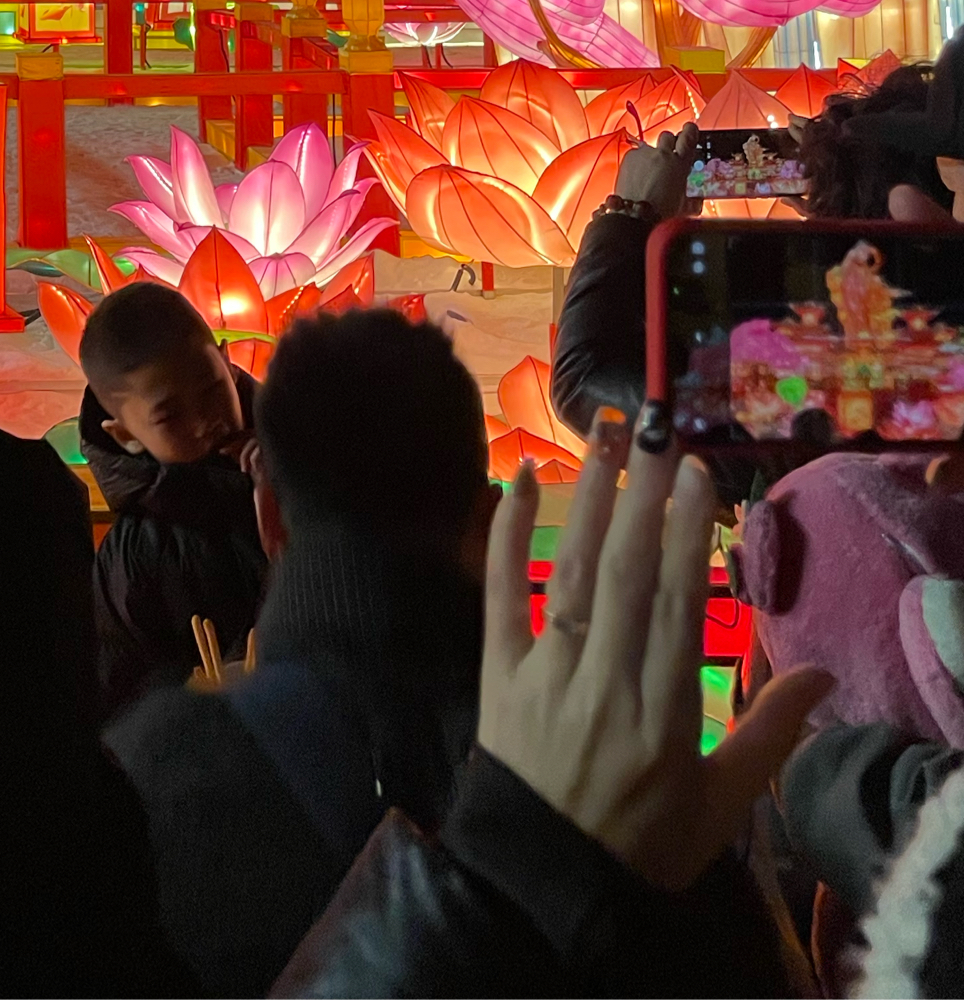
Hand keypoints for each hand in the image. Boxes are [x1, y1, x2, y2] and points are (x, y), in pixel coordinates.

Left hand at [482, 413, 832, 891]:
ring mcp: (545, 674)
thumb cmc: (642, 842)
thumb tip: (820, 675)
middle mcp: (604, 684)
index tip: (698, 475)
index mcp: (663, 716)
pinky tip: (514, 480)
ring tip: (604, 437)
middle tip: (657, 432)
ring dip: (587, 499)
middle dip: (643, 498)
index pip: (678, 607)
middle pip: (626, 576)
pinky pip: (498, 594)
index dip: (687, 536)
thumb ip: (769, 734)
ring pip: (569, 574)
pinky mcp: (496, 674)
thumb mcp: (721, 807)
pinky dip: (504, 535)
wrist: (544, 885)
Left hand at [614, 123, 702, 219]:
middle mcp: (662, 154)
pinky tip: (637, 176)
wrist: (635, 213)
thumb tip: (697, 201)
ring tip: (649, 172)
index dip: (690, 130)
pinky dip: (637, 162)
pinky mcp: (629, 156)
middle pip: (667, 136)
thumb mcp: (684, 205)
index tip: (689, 128)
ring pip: (650, 146)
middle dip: (668, 143)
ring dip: (651, 155)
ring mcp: (644, 154)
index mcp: (680, 163)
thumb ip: (692, 199)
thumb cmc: (661, 211)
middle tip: (668, 155)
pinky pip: (636, 154)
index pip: (689, 137)